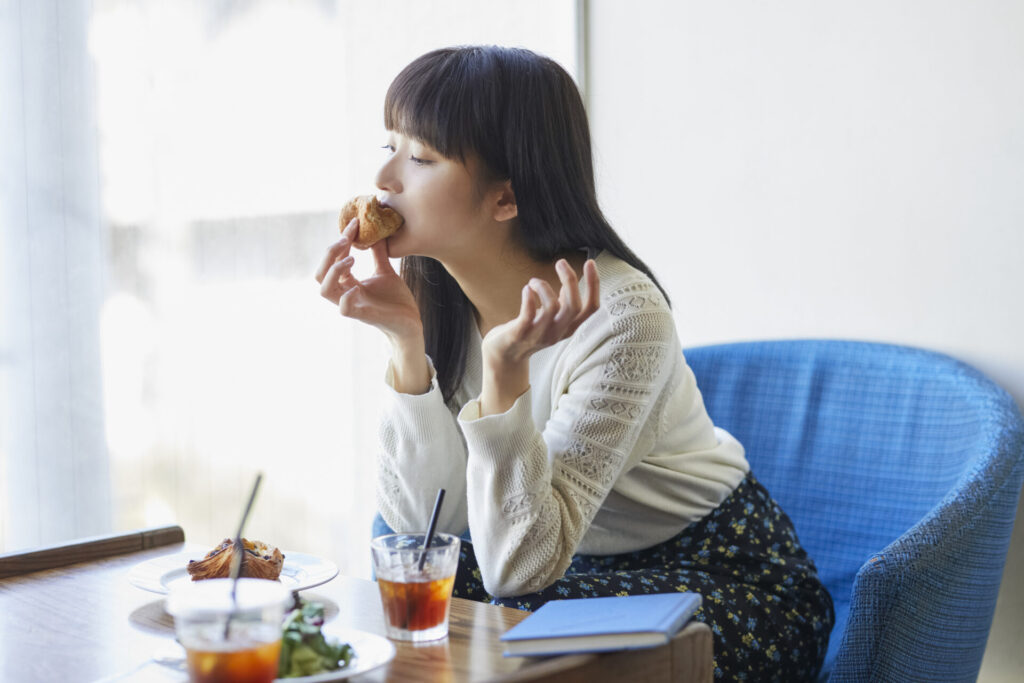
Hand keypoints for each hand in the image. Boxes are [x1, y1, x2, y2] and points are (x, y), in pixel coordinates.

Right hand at [315, 218, 422, 343]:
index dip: (341, 240)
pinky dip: (347, 297)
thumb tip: (377, 231)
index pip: (334, 259)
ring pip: (325, 291)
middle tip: (347, 240)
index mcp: (348, 282)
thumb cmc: (396, 300)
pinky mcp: (364, 316)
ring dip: (334, 272)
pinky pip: (344, 309)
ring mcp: (353, 305)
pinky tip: (357, 286)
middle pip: (320, 274)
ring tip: (352, 260)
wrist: (410, 322)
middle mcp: (345, 293)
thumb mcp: (386, 271)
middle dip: (330, 254)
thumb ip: (378, 254)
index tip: (355, 223)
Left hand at [479, 258, 598, 414]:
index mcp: (569, 327)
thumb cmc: (529, 331)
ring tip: (534, 282)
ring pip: (552, 307)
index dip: (594, 284)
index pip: (592, 307)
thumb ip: (562, 304)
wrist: (505, 356)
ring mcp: (540, 334)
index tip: (589, 262)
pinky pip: (528, 315)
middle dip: (570, 279)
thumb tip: (568, 284)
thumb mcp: (551, 319)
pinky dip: (528, 297)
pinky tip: (526, 289)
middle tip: (560, 262)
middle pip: (574, 306)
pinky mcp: (520, 334)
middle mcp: (558, 332)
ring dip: (543, 287)